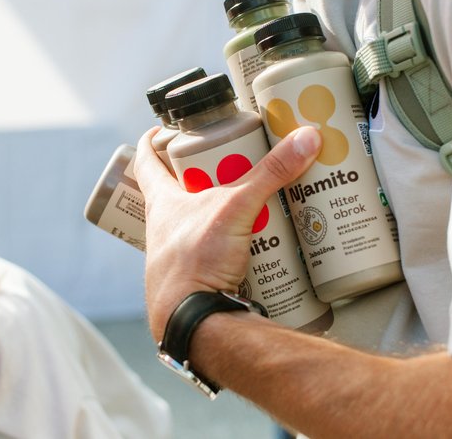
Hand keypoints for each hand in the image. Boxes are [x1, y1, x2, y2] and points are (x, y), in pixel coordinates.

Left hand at [134, 125, 321, 340]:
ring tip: (248, 201)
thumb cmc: (194, 263)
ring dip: (220, 212)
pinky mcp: (197, 277)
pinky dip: (231, 243)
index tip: (165, 128)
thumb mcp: (235, 208)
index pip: (146, 161)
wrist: (192, 323)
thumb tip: (305, 137)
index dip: (154, 140)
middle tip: (227, 163)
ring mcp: (178, 254)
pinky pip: (214, 252)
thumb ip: (271, 173)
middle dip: (203, 175)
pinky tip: (252, 242)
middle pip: (178, 190)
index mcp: (162, 203)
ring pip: (197, 222)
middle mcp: (164, 228)